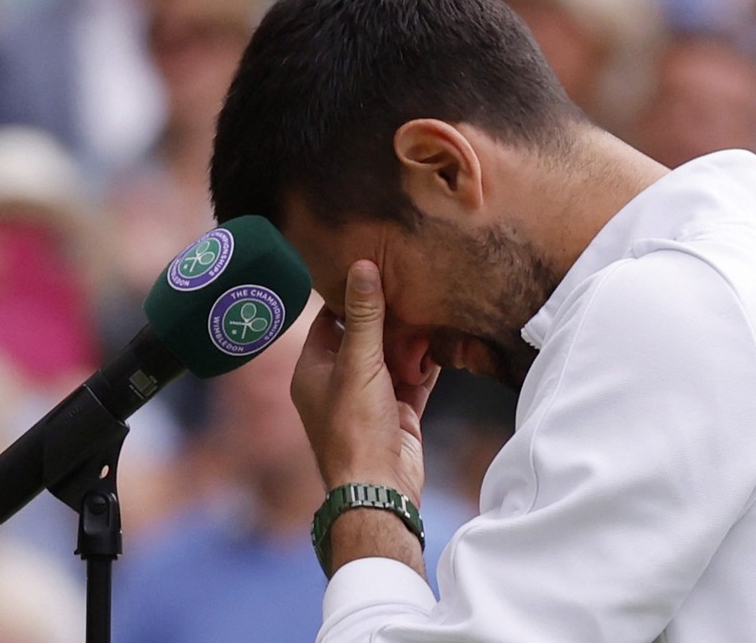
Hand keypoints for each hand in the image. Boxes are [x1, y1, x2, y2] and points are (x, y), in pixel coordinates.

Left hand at [291, 260, 435, 505]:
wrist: (379, 489)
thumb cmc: (356, 428)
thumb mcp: (358, 363)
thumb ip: (364, 316)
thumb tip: (363, 266)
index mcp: (314, 370)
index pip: (329, 321)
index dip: (350, 298)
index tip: (373, 271)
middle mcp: (339, 383)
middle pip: (364, 338)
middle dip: (387, 317)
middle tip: (409, 284)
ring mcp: (370, 399)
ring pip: (391, 358)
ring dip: (410, 341)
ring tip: (429, 308)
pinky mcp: (397, 413)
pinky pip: (413, 380)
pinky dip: (425, 364)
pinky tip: (442, 342)